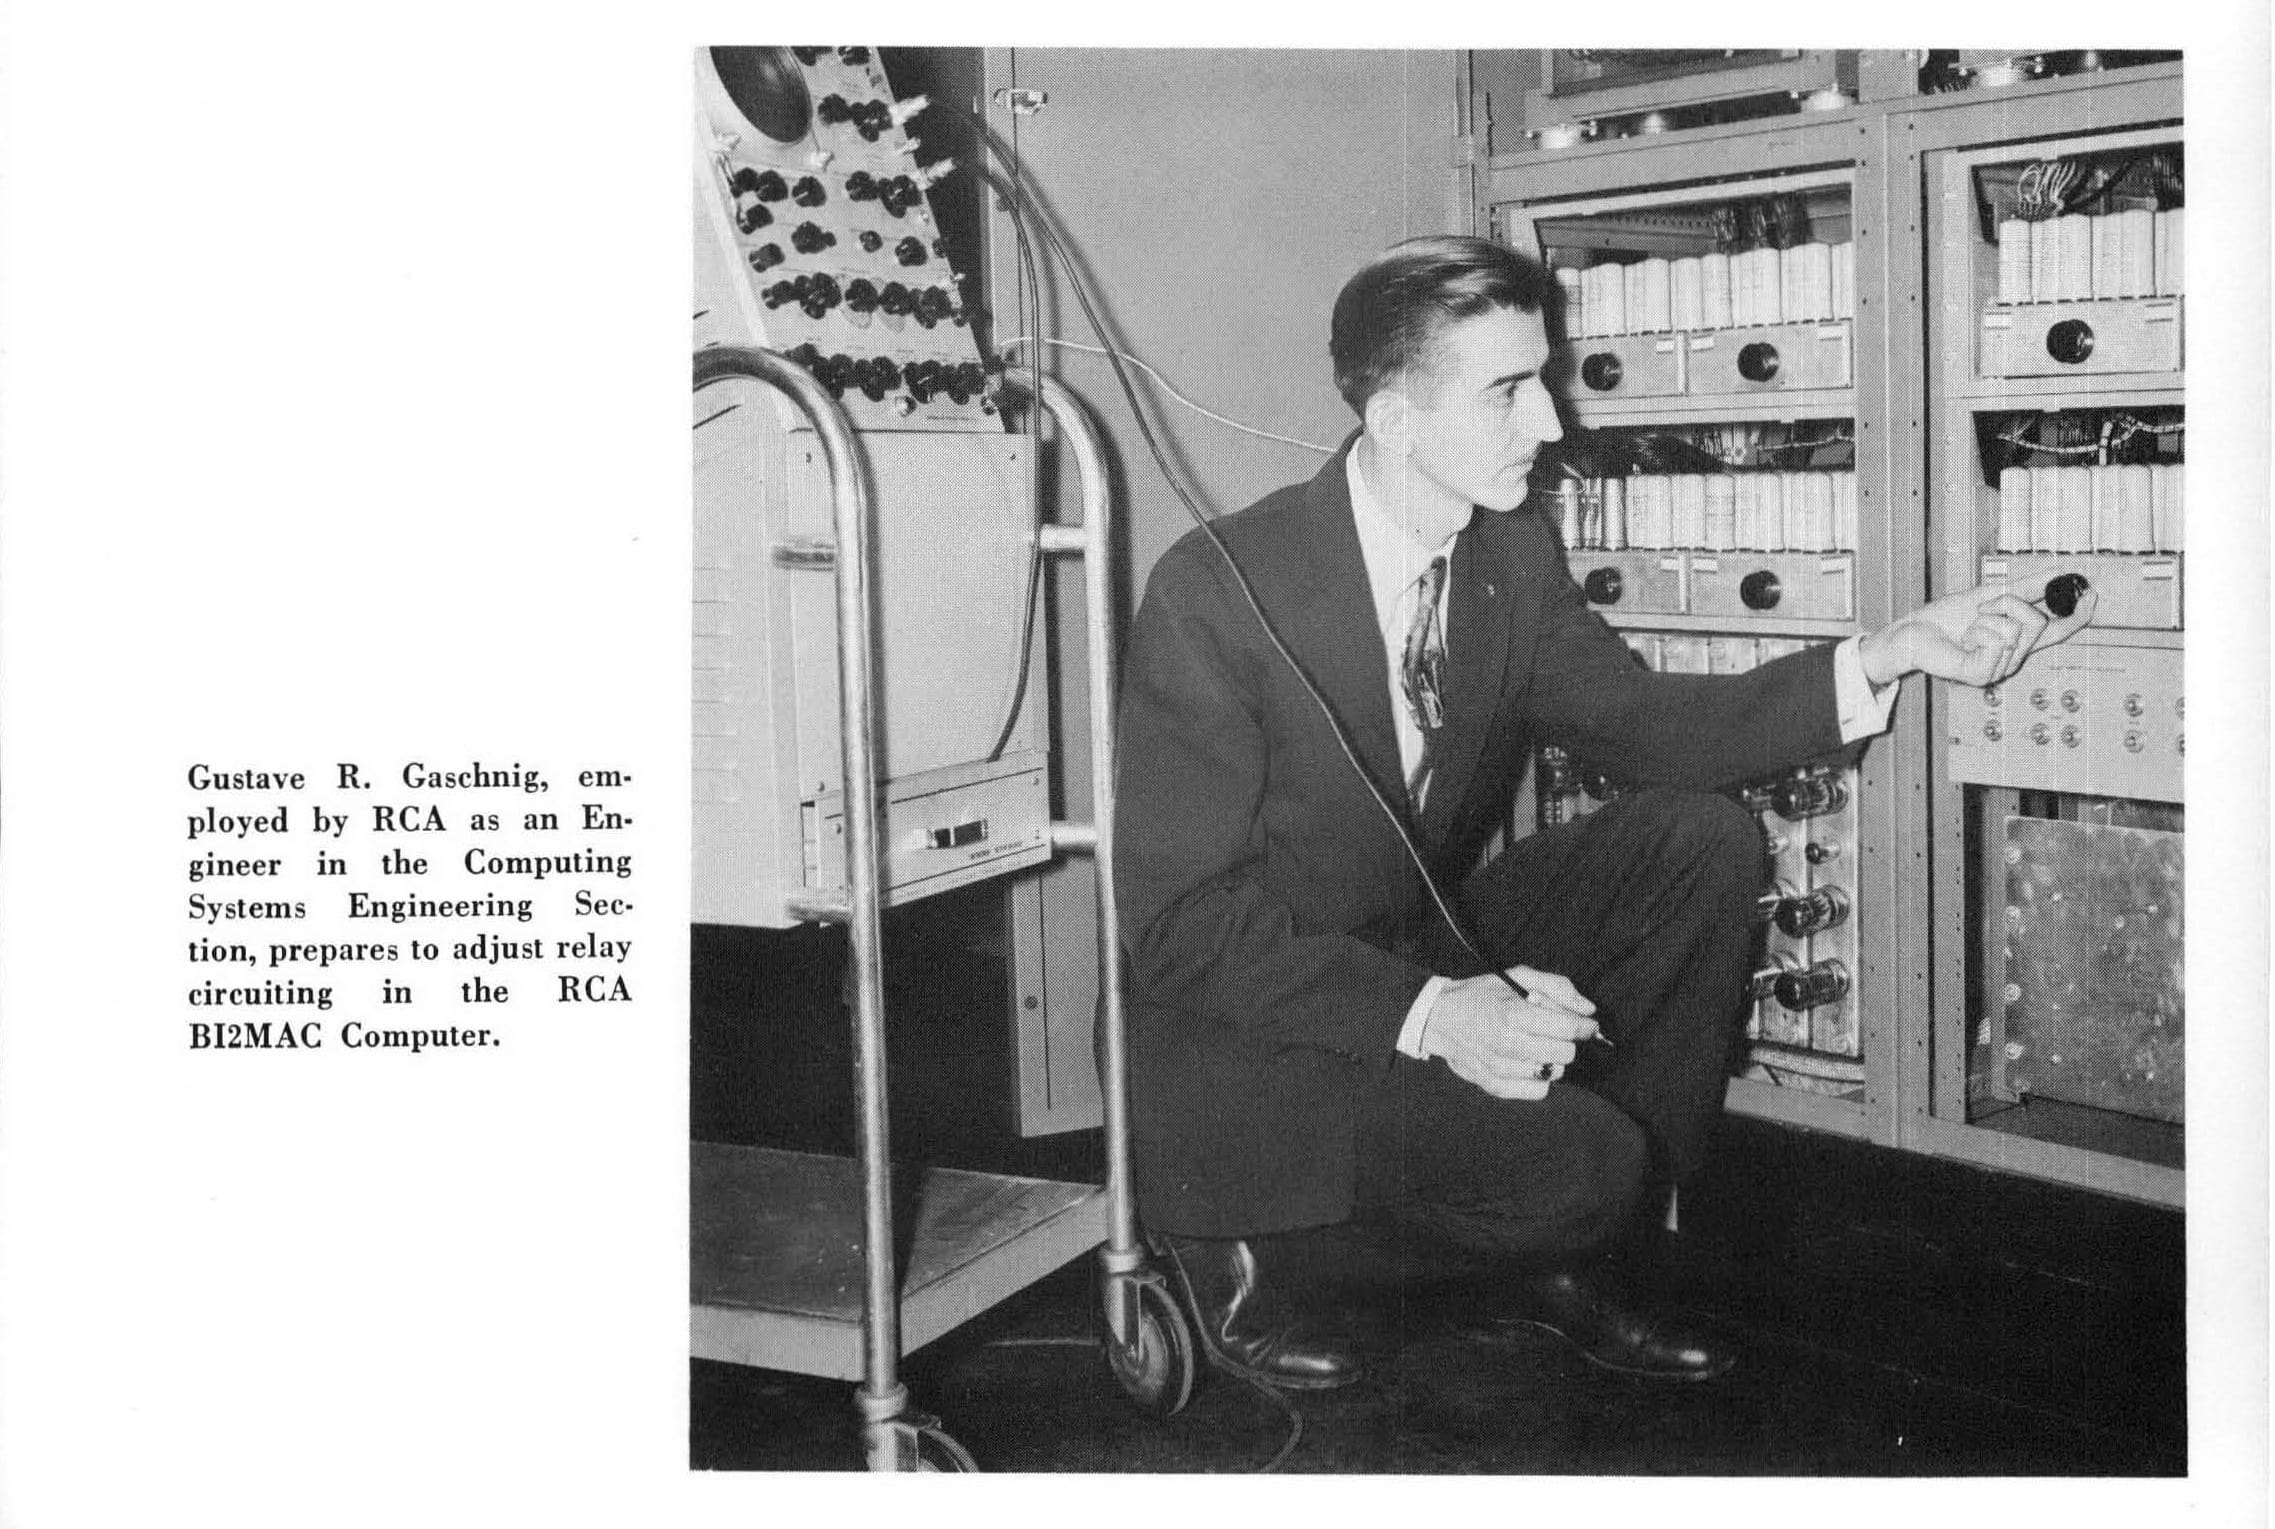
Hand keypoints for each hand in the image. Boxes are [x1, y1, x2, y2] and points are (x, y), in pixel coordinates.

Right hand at [1422, 965, 1600, 1100]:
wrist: (1439, 1018)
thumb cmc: (1481, 995)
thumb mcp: (1516, 977)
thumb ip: (1556, 987)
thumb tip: (1588, 1009)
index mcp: (1513, 1014)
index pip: (1568, 1028)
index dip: (1584, 1026)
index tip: (1585, 1024)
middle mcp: (1507, 1044)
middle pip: (1565, 1053)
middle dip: (1566, 1041)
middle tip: (1553, 1031)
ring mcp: (1500, 1068)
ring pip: (1552, 1072)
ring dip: (1551, 1058)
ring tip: (1536, 1044)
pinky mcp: (1494, 1085)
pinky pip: (1537, 1090)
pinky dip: (1539, 1078)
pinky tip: (1528, 1062)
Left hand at [1858, 582, 2098, 689]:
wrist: (1914, 632)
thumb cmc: (1948, 617)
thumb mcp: (1993, 595)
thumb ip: (2027, 589)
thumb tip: (2059, 574)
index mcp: (2019, 641)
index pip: (2057, 631)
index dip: (2077, 615)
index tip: (2092, 592)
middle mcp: (2013, 658)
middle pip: (2038, 622)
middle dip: (2009, 604)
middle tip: (1981, 609)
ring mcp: (1999, 669)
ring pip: (2017, 629)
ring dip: (1988, 617)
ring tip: (1968, 628)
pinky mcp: (1982, 675)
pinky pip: (1999, 640)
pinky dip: (1978, 630)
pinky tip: (1964, 641)